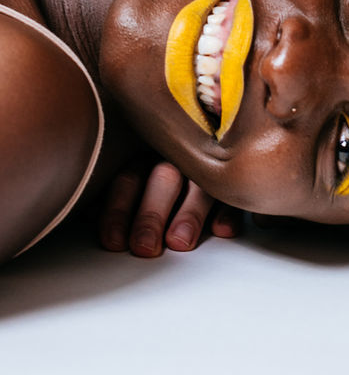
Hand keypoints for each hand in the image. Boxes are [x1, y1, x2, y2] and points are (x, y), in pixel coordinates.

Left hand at [97, 156, 241, 257]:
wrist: (208, 127)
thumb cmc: (154, 166)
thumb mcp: (131, 169)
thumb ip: (115, 189)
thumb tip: (86, 214)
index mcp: (146, 150)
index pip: (128, 177)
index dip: (118, 209)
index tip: (113, 242)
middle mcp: (177, 154)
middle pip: (163, 178)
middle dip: (151, 214)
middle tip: (144, 247)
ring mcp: (209, 163)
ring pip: (200, 184)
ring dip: (190, 213)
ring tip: (180, 242)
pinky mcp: (236, 177)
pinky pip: (235, 191)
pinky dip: (230, 209)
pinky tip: (223, 229)